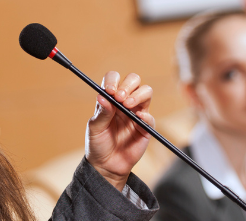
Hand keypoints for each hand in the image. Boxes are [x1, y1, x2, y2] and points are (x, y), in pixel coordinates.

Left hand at [85, 71, 153, 190]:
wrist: (106, 166)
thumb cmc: (98, 144)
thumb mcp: (95, 128)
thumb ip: (101, 112)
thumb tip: (103, 96)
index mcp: (110, 99)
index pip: (114, 79)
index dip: (113, 81)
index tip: (110, 91)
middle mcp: (124, 102)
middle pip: (133, 80)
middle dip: (128, 85)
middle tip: (119, 97)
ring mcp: (136, 113)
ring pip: (146, 92)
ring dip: (138, 95)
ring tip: (127, 105)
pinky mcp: (145, 127)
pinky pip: (150, 116)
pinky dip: (146, 115)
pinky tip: (138, 119)